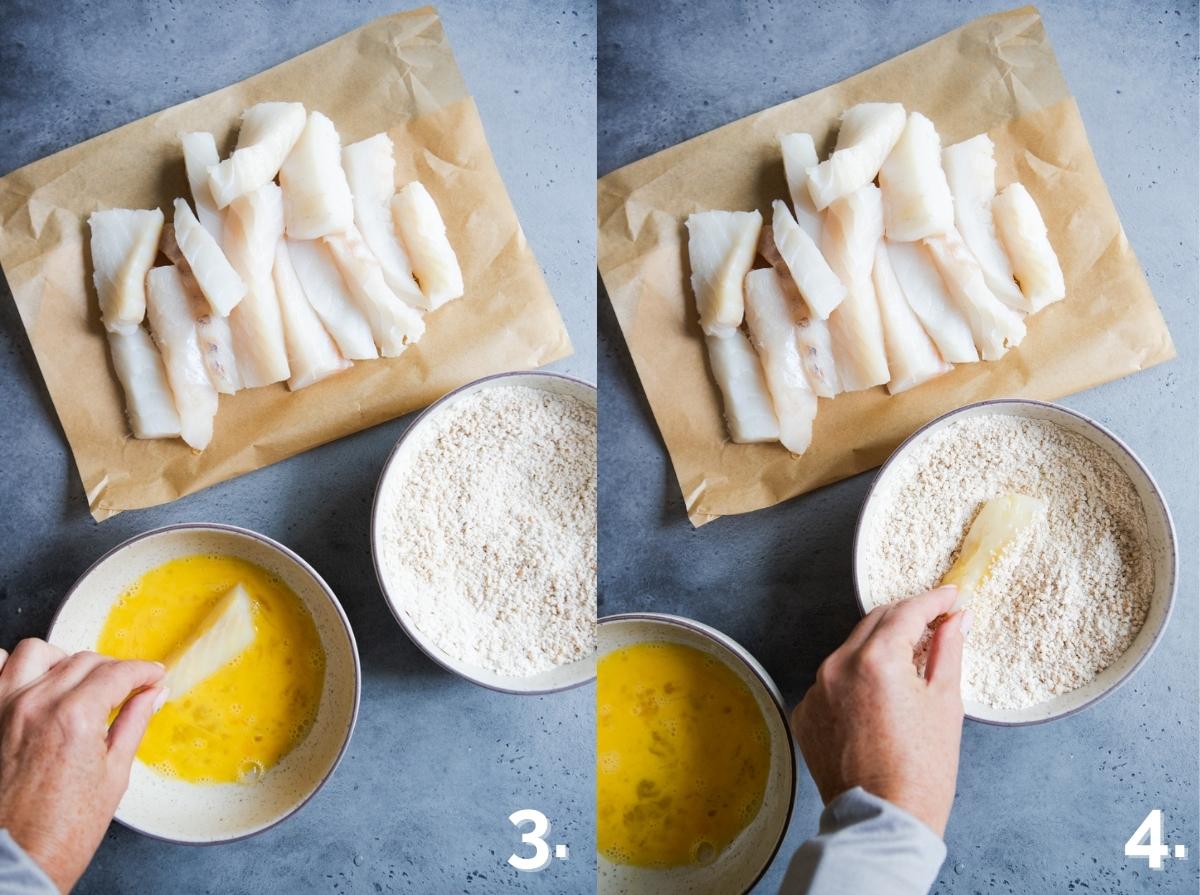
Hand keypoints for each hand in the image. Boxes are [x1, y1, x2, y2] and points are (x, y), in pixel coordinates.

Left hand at [0, 639, 165, 892]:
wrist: (15, 863)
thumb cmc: (60, 833)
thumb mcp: (112, 776)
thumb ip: (133, 724)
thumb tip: (152, 695)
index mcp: (75, 718)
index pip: (118, 673)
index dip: (143, 672)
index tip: (152, 677)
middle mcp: (35, 705)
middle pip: (83, 660)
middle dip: (113, 669)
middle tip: (127, 687)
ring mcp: (2, 709)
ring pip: (37, 653)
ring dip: (62, 660)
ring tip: (77, 682)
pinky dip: (11, 669)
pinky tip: (31, 683)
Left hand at [791, 586, 968, 835]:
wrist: (883, 819)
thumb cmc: (921, 770)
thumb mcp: (944, 703)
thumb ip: (947, 651)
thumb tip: (954, 619)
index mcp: (876, 661)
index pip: (906, 612)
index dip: (933, 600)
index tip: (949, 597)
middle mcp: (837, 667)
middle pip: (874, 623)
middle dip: (905, 618)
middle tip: (935, 622)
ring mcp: (816, 690)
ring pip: (851, 651)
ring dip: (878, 649)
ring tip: (908, 666)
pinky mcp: (805, 713)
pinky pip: (832, 681)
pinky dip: (855, 680)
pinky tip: (878, 699)